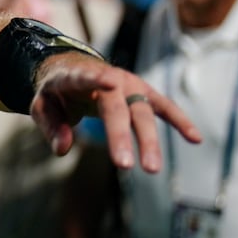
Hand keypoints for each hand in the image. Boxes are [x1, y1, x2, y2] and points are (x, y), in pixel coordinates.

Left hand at [31, 52, 200, 171]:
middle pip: (117, 107)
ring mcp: (129, 85)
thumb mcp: (42, 105)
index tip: (110, 83)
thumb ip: (50, 126)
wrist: (72, 69)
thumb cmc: (56, 91)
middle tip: (125, 165)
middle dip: (121, 136)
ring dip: (148, 140)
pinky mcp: (143, 93)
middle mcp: (108, 78)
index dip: (96, 79)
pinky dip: (179, 121)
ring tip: (152, 169)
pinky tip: (195, 138)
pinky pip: (164, 108)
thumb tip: (62, 149)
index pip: (85, 77)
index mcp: (77, 76)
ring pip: (142, 112)